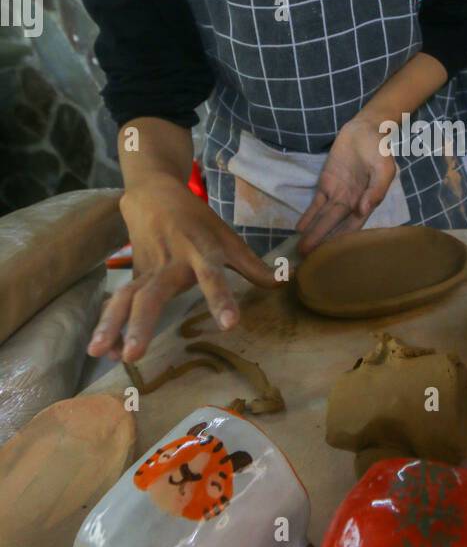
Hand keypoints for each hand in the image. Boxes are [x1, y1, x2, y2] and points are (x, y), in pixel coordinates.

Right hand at [87, 173, 279, 363]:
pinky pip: (118, 301)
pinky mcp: (132, 274)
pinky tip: (104, 351)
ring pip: (126, 298)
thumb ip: (252, 265)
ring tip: (102, 354)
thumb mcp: (227, 237)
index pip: (213, 276)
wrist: (154, 192)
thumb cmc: (196, 220)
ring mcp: (147, 269)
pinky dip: (110, 325)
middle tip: (136, 353)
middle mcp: (170, 262)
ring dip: (112, 326)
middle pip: (153, 294)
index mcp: (200, 251)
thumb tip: (283, 282)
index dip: (221, 298)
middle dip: (143, 324)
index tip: (229, 324)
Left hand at [296, 115, 394, 255]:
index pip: (354, 226)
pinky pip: (316, 203)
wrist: (365, 128)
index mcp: (369, 201)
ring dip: (313, 232)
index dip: (343, 240)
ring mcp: (338, 194)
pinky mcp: (327, 184)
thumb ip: (377, 189)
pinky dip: (308, 216)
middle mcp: (352, 202)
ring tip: (301, 248)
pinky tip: (300, 229)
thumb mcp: (384, 166)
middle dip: (322, 240)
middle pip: (335, 225)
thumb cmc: (379, 148)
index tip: (332, 255)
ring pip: (324, 217)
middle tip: (308, 256)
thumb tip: (364, 210)